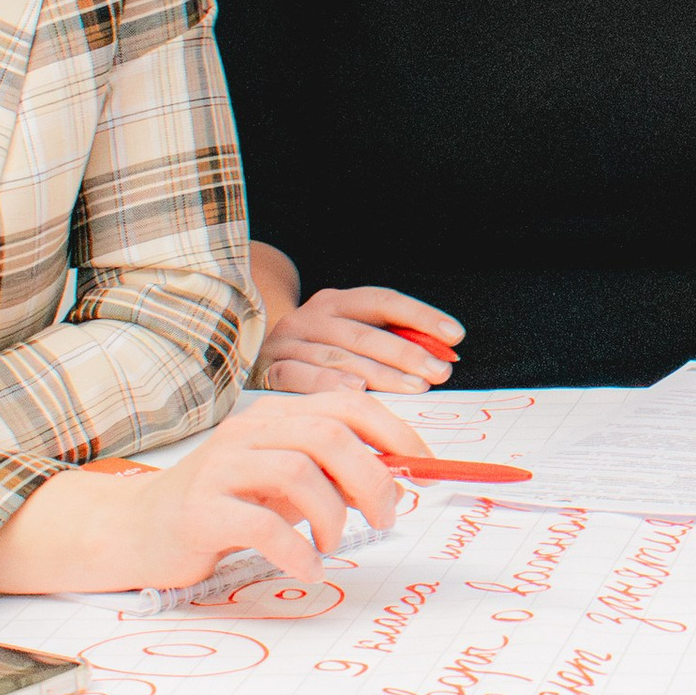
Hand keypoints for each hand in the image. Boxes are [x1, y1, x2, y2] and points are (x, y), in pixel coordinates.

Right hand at [0, 392, 433, 594]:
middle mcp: (248, 432)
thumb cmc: (223, 507)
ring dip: (334, 513)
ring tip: (336, 542)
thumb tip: (397, 481)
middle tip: (388, 515)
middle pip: (328, 435)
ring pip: (298, 472)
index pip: (346, 405)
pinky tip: (308, 565)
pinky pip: (261, 525)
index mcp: (275, 418)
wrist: (135, 532)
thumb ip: (330, 474)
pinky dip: (297, 548)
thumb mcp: (282, 484)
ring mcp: (220, 468)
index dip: (394, 430)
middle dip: (372, 476)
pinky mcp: (199, 511)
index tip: (425, 465)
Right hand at [255, 284, 461, 393]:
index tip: (455, 336)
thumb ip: (387, 344)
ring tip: (413, 387)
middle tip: (439, 372)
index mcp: (336, 301)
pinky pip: (300, 376)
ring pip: (340, 356)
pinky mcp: (266, 370)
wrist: (240, 360)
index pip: (384, 301)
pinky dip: (329, 384)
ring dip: (381, 374)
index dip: (421, 316)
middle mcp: (310, 316)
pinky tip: (357, 393)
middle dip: (408, 353)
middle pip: (366, 332)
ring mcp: (286, 342)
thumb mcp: (347, 340)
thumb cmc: (314, 357)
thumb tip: (442, 357)